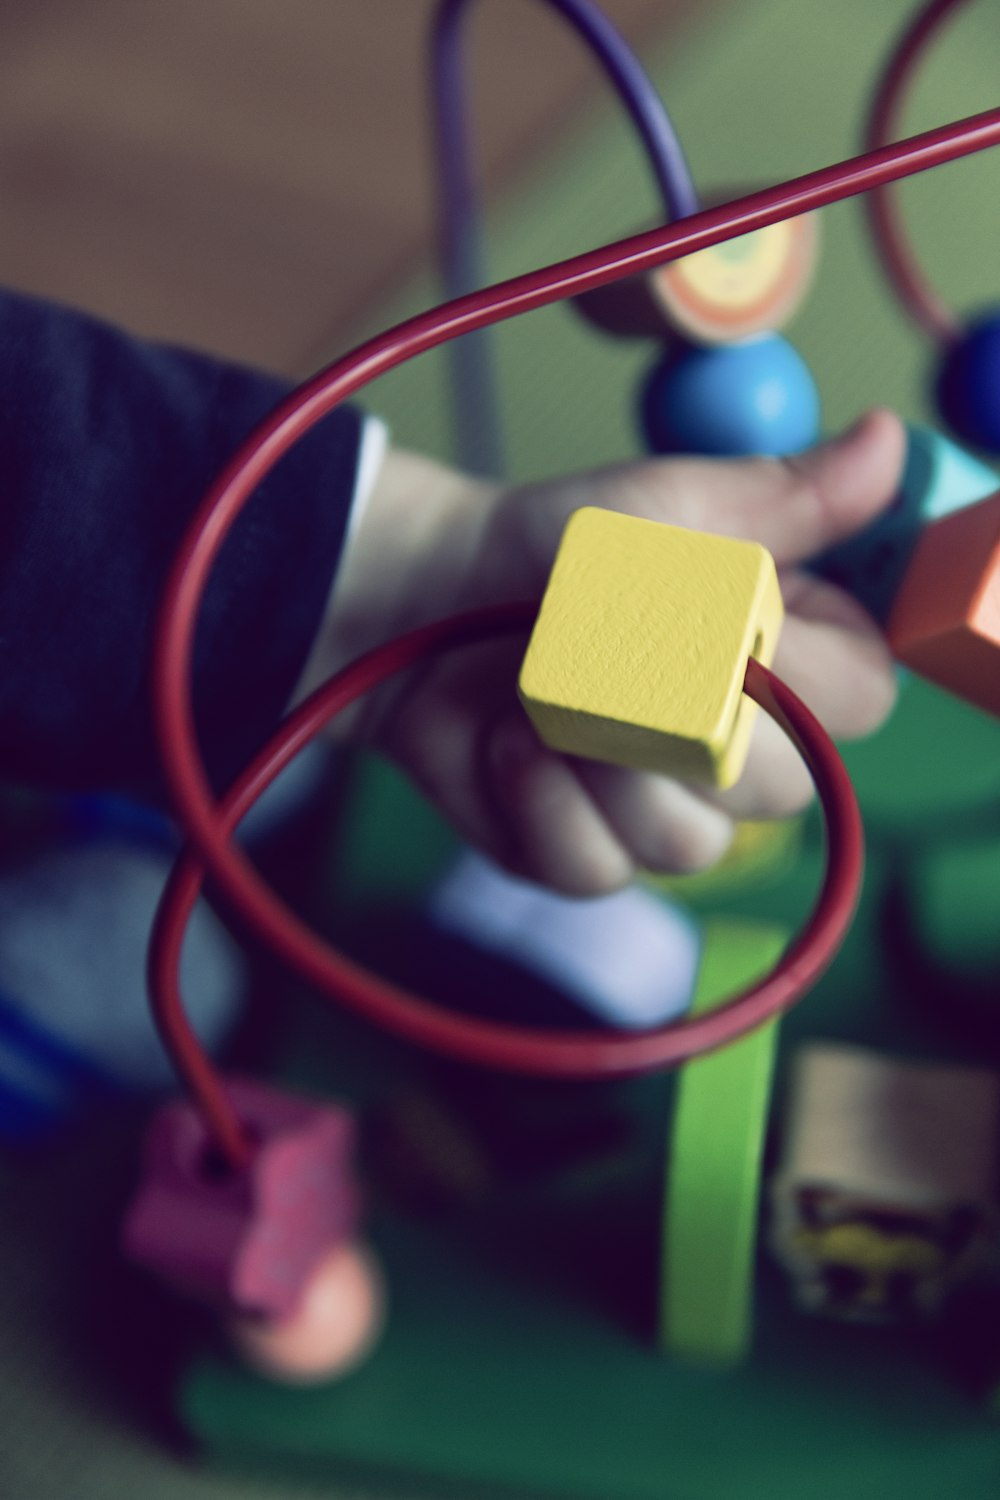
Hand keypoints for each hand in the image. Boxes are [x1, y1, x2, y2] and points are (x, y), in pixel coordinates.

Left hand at [295, 409, 905, 895]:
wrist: (428, 602)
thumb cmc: (553, 549)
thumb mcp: (664, 507)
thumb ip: (779, 499)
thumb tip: (885, 443)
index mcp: (785, 659)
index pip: (857, 701)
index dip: (798, 669)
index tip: (725, 615)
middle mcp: (739, 751)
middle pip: (779, 790)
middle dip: (679, 718)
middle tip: (610, 653)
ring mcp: (663, 813)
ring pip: (686, 844)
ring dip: (599, 758)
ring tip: (543, 694)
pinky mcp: (584, 857)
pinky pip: (594, 868)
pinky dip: (537, 799)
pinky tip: (507, 743)